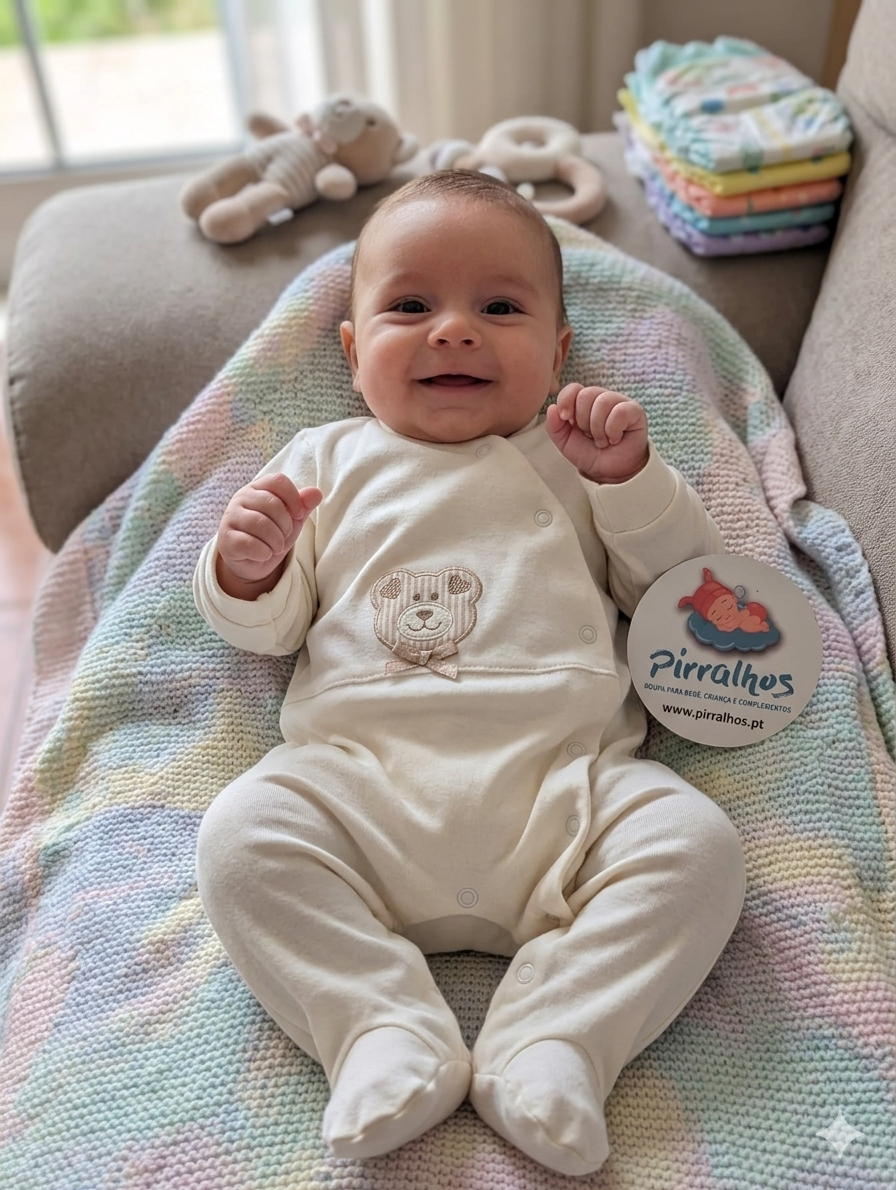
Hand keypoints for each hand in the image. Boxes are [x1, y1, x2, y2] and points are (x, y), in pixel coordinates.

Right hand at [216, 473, 321, 596]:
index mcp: (257, 488)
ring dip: (276, 541)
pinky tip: (264, 554)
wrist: (252, 561)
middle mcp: (240, 498)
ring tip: (276, 547)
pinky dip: (264, 552)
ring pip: (260, 524)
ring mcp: (230, 517)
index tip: (299, 515)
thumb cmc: (272, 534)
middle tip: (285, 536)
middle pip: (272, 503)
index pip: (278, 481)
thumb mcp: (291, 519)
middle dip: (286, 525)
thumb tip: (316, 493)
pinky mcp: (225, 539)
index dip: (294, 499)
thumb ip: (303, 505)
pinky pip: (249, 543)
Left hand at [546, 383, 648, 483]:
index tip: (566, 419)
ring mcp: (620, 402)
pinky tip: (615, 439)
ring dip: (598, 429)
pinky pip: (619, 412)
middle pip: (586, 395)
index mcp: (584, 402)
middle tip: (591, 436)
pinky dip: (612, 430)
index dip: (566, 401)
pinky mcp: (635, 411)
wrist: (611, 472)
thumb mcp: (565, 442)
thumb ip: (555, 426)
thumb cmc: (590, 454)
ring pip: (602, 402)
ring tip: (603, 441)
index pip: (573, 388)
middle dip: (584, 422)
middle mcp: (602, 398)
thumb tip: (552, 408)